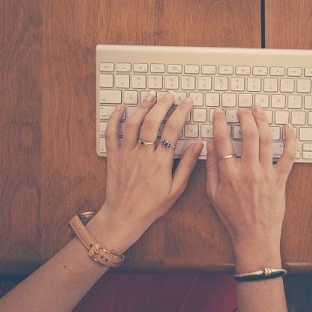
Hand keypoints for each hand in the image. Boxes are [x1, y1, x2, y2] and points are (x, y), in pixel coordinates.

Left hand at [97, 91, 202, 247]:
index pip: (173, 129)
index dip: (181, 112)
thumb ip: (188, 165)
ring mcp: (127, 153)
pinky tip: (121, 108)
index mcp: (160, 161)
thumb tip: (199, 145)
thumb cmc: (152, 206)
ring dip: (143, 107)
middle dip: (163, 104)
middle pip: (153, 121)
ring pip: (133, 123)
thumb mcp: (176, 189)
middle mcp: (143, 154)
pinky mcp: (114, 156)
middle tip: (170, 95)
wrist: (125, 216)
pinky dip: (115, 118)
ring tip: (151, 96)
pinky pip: (112, 133)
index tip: (187, 102)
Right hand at [206, 106, 295, 253]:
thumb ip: (211, 167)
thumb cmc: (233, 217)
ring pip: (266, 139)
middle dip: (244, 116)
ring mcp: (266, 173)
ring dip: (262, 120)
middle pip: (247, 134)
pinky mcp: (280, 179)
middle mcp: (248, 170)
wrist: (255, 235)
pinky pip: (288, 155)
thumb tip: (209, 144)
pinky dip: (290, 139)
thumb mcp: (213, 194)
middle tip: (242, 110)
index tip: (220, 112)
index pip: (222, 140)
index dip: (220, 122)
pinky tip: (287, 127)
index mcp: (229, 174)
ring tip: (258, 110)